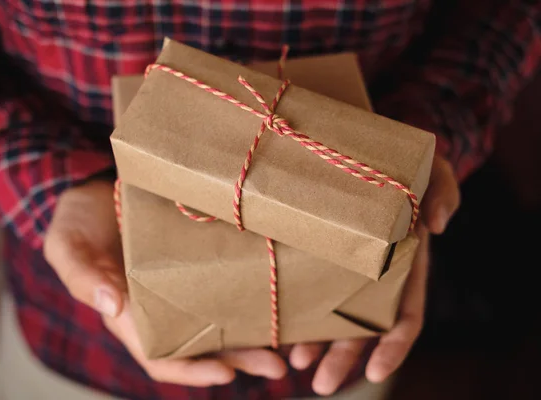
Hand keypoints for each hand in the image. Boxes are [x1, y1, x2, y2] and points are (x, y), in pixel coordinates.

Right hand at [44, 179, 286, 385]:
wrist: (97, 187)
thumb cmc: (79, 219)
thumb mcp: (68, 245)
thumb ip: (83, 277)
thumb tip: (113, 306)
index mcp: (127, 313)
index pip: (159, 355)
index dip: (192, 370)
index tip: (228, 374)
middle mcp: (158, 308)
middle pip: (200, 346)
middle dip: (238, 360)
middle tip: (276, 368)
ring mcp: (178, 288)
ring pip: (218, 322)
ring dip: (250, 339)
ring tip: (286, 347)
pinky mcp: (194, 264)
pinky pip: (222, 288)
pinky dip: (247, 301)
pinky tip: (274, 302)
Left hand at [289, 156, 460, 395]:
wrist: (349, 142)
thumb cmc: (394, 159)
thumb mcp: (426, 166)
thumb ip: (444, 189)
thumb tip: (441, 226)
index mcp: (405, 263)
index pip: (405, 314)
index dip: (393, 346)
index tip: (375, 371)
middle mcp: (373, 273)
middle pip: (362, 326)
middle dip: (344, 358)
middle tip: (320, 384)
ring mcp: (341, 266)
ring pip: (331, 315)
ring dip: (316, 344)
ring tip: (294, 364)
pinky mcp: (314, 253)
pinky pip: (305, 286)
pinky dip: (296, 310)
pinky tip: (278, 327)